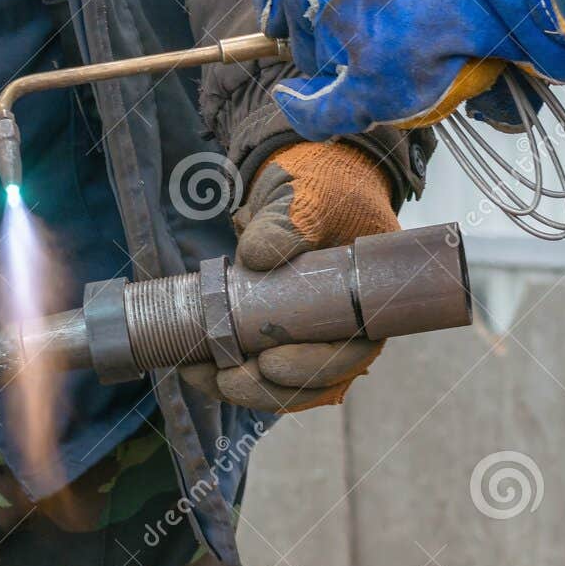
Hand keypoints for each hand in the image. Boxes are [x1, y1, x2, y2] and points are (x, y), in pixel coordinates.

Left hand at [181, 141, 396, 411]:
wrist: (298, 177)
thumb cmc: (319, 183)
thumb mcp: (309, 194)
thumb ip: (288, 220)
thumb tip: (257, 257)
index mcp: (369, 300)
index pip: (351, 352)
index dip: (314, 368)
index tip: (271, 364)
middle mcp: (346, 326)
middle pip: (315, 381)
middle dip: (268, 388)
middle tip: (227, 380)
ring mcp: (311, 333)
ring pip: (283, 382)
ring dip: (241, 387)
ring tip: (201, 375)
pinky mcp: (276, 332)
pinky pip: (254, 366)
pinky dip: (225, 372)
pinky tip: (194, 366)